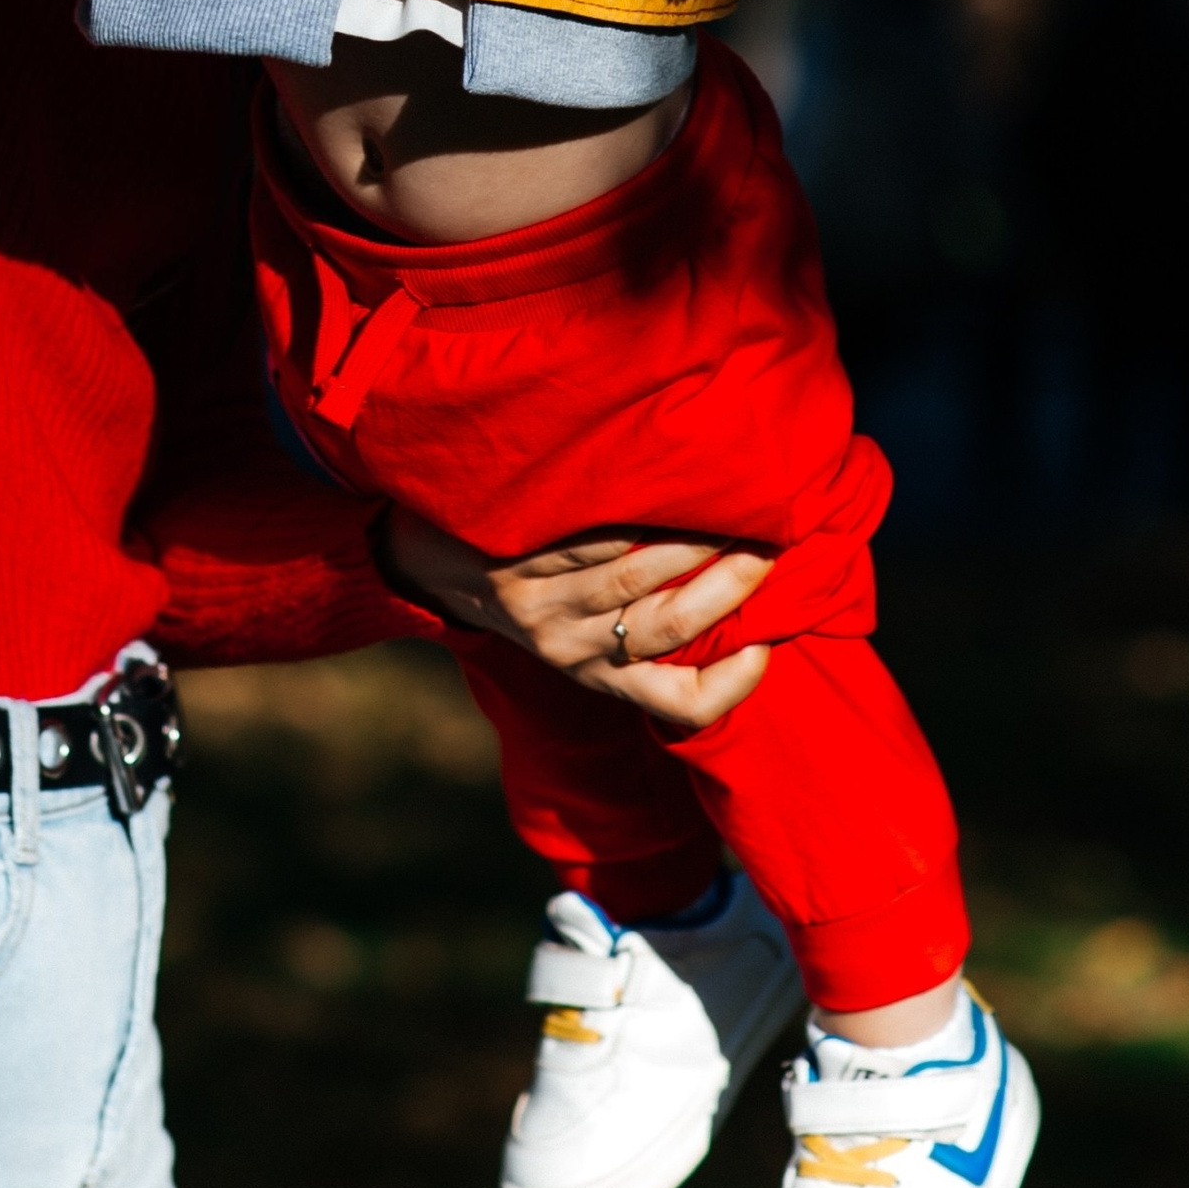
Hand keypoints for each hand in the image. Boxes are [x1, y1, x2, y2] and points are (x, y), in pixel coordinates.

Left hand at [377, 506, 774, 732]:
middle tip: (770, 545)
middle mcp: (569, 648)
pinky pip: (584, 535)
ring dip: (688, 539)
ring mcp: (540, 604)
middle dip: (727, 587)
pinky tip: (662, 484)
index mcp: (596, 674)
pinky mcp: (511, 561)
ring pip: (631, 576)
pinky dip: (629, 511)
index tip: (766, 650)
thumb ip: (635, 621)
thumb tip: (728, 592)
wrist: (418, 562)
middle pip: (668, 625)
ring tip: (731, 505)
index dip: (728, 688)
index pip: (677, 704)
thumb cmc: (520, 589)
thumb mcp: (571, 629)